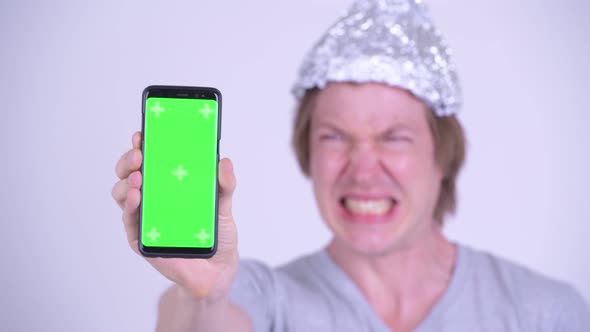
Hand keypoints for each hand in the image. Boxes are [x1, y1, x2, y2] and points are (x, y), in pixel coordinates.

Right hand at [111, 131, 238, 302]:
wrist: (216, 269)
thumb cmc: (215, 233)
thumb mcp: (223, 205)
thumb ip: (225, 184)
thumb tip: (225, 162)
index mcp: (167, 185)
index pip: (149, 160)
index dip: (142, 145)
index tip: (142, 133)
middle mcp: (151, 198)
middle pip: (129, 173)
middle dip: (129, 159)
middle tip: (139, 153)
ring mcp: (144, 216)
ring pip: (122, 193)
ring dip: (126, 181)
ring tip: (139, 177)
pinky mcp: (141, 237)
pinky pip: (129, 219)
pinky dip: (129, 206)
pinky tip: (136, 197)